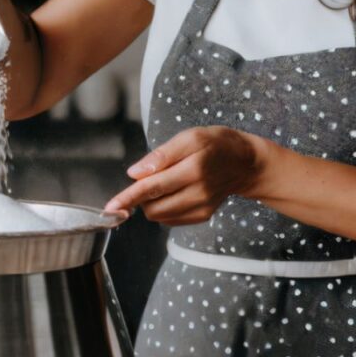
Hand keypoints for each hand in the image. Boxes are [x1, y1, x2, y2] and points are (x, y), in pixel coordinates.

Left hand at [104, 126, 269, 225]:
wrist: (245, 162)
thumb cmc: (214, 144)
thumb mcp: (189, 137)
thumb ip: (161, 155)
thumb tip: (135, 173)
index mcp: (193, 170)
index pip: (152, 187)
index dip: (128, 197)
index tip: (110, 208)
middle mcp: (198, 193)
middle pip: (153, 206)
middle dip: (140, 196)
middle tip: (150, 176)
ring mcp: (202, 208)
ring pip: (159, 215)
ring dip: (151, 203)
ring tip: (165, 182)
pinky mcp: (203, 216)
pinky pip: (170, 220)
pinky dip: (163, 208)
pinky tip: (174, 192)